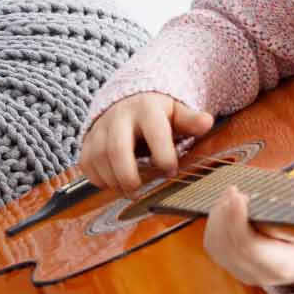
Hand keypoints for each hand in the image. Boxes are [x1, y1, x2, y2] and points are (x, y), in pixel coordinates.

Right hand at [78, 93, 216, 193]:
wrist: (127, 100)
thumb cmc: (157, 113)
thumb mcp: (177, 112)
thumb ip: (190, 120)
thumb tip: (207, 122)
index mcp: (147, 109)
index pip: (154, 133)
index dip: (164, 156)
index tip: (170, 171)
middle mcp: (119, 116)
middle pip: (117, 148)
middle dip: (127, 175)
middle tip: (138, 192)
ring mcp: (100, 128)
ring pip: (98, 158)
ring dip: (112, 180)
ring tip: (128, 190)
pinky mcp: (87, 139)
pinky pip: (86, 163)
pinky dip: (97, 178)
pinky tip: (113, 183)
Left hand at [203, 187, 293, 289]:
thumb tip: (280, 198)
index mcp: (280, 266)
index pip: (247, 246)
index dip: (237, 220)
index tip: (238, 196)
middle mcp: (257, 274)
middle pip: (226, 244)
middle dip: (225, 213)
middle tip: (233, 190)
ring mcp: (242, 273)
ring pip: (216, 245)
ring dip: (217, 216)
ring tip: (229, 195)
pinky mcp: (232, 266)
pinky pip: (214, 246)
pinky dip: (214, 224)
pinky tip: (223, 206)